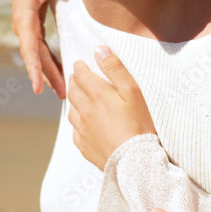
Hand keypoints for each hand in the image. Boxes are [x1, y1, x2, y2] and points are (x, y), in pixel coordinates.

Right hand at [11, 0, 70, 97]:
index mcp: (24, 17)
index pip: (29, 47)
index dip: (34, 67)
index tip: (37, 86)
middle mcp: (23, 26)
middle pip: (35, 57)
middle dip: (46, 76)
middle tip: (62, 95)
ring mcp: (28, 28)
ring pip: (38, 55)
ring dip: (49, 73)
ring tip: (62, 92)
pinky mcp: (34, 27)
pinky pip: (41, 49)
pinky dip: (50, 62)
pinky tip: (60, 74)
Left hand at [68, 47, 156, 169]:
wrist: (135, 161)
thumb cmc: (139, 124)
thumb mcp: (133, 91)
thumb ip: (115, 69)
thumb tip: (100, 50)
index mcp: (97, 94)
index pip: (81, 75)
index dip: (80, 67)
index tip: (80, 63)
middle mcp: (85, 111)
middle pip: (73, 91)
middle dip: (74, 81)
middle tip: (78, 77)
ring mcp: (83, 130)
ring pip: (71, 111)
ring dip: (74, 101)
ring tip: (80, 98)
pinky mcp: (84, 146)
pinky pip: (75, 130)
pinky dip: (77, 122)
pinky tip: (84, 123)